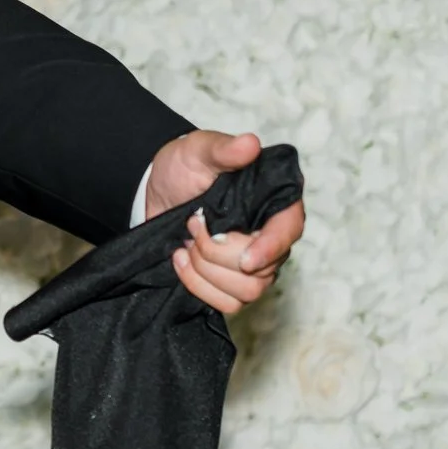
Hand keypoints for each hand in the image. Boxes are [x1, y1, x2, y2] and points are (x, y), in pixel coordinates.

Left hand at [144, 129, 304, 316]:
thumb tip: (249, 143)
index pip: (289, 231)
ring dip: (206, 270)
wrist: (159, 190)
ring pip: (246, 293)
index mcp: (274, 204)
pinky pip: (226, 305)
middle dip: (217, 253)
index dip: (270, 248)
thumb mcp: (198, 150)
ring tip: (186, 242)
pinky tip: (180, 259)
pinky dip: (198, 286)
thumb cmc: (185, 167)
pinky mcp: (230, 283)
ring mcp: (253, 265)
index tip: (244, 258)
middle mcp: (271, 238)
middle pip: (262, 271)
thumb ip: (223, 149)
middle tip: (193, 224)